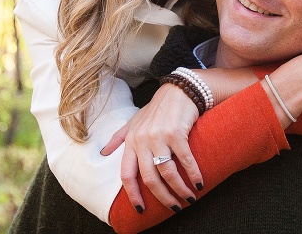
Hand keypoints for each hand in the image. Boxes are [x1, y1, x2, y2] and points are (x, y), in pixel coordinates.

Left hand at [101, 83, 200, 211]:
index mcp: (131, 141)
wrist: (177, 91)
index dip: (132, 194)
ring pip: (167, 172)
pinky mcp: (176, 133)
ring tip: (189, 199)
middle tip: (174, 208)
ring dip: (180, 189)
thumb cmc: (156, 109)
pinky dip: (194, 174)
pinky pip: (185, 160)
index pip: (126, 174)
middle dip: (162, 197)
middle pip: (149, 178)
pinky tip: (199, 184)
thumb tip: (102, 154)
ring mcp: (159, 136)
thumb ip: (119, 138)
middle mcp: (142, 140)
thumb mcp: (134, 121)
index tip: (141, 209)